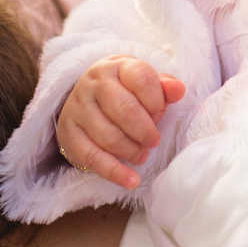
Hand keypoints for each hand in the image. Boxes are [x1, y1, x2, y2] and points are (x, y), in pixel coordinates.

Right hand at [56, 55, 185, 188]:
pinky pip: (92, 157)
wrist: (86, 98)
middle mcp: (94, 84)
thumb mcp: (144, 83)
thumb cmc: (125, 92)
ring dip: (132, 151)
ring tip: (142, 154)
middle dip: (145, 131)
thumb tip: (178, 90)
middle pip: (125, 110)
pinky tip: (132, 180)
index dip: (156, 99)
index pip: (140, 78)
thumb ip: (164, 87)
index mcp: (117, 66)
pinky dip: (115, 172)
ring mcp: (78, 108)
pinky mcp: (68, 133)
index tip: (158, 111)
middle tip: (154, 140)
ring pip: (109, 136)